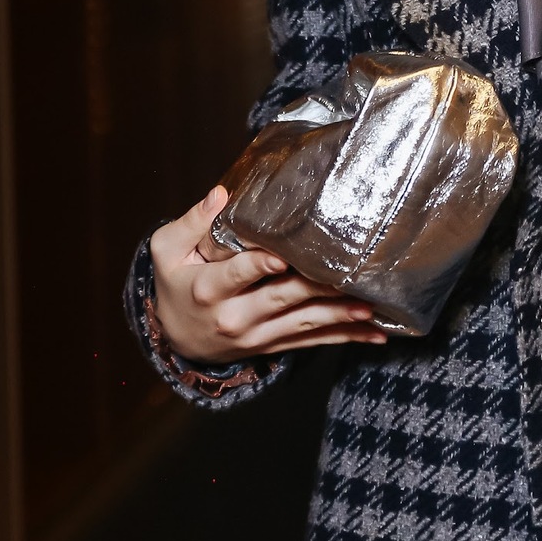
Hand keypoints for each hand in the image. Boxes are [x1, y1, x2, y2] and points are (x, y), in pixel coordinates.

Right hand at [150, 185, 387, 362]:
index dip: (259, 265)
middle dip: (317, 289)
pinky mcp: (273, 345)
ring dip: (339, 317)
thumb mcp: (167, 251)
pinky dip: (344, 338)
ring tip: (369, 308)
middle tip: (348, 278)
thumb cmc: (175, 284)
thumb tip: (220, 194)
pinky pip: (311, 343)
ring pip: (303, 324)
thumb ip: (192, 222)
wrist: (175, 339)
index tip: (282, 257)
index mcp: (208, 288)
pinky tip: (374, 335)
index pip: (237, 274)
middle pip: (281, 298)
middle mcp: (235, 316)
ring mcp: (257, 335)